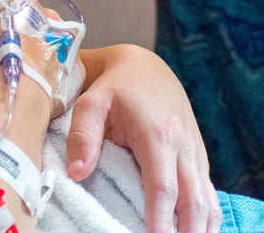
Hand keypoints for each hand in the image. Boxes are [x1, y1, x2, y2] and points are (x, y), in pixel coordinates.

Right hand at [0, 0, 63, 107]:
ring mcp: (64, 45)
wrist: (8, 96)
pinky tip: (30, 85)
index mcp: (23, 1)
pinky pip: (58, 68)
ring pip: (47, 44)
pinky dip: (46, 74)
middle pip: (33, 21)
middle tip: (2, 54)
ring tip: (17, 71)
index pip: (12, 0)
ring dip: (35, 53)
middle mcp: (50, 18)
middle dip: (20, 34)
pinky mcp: (72, 73)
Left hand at [67, 44, 220, 232]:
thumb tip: (76, 173)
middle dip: (185, 229)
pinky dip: (205, 214)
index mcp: (157, 134)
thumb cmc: (113, 87)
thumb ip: (82, 137)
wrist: (144, 67)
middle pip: (192, 199)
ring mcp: (193, 152)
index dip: (160, 216)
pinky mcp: (196, 156)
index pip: (163, 185)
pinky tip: (195, 229)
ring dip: (199, 225)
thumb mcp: (89, 103)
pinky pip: (207, 190)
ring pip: (206, 198)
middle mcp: (182, 146)